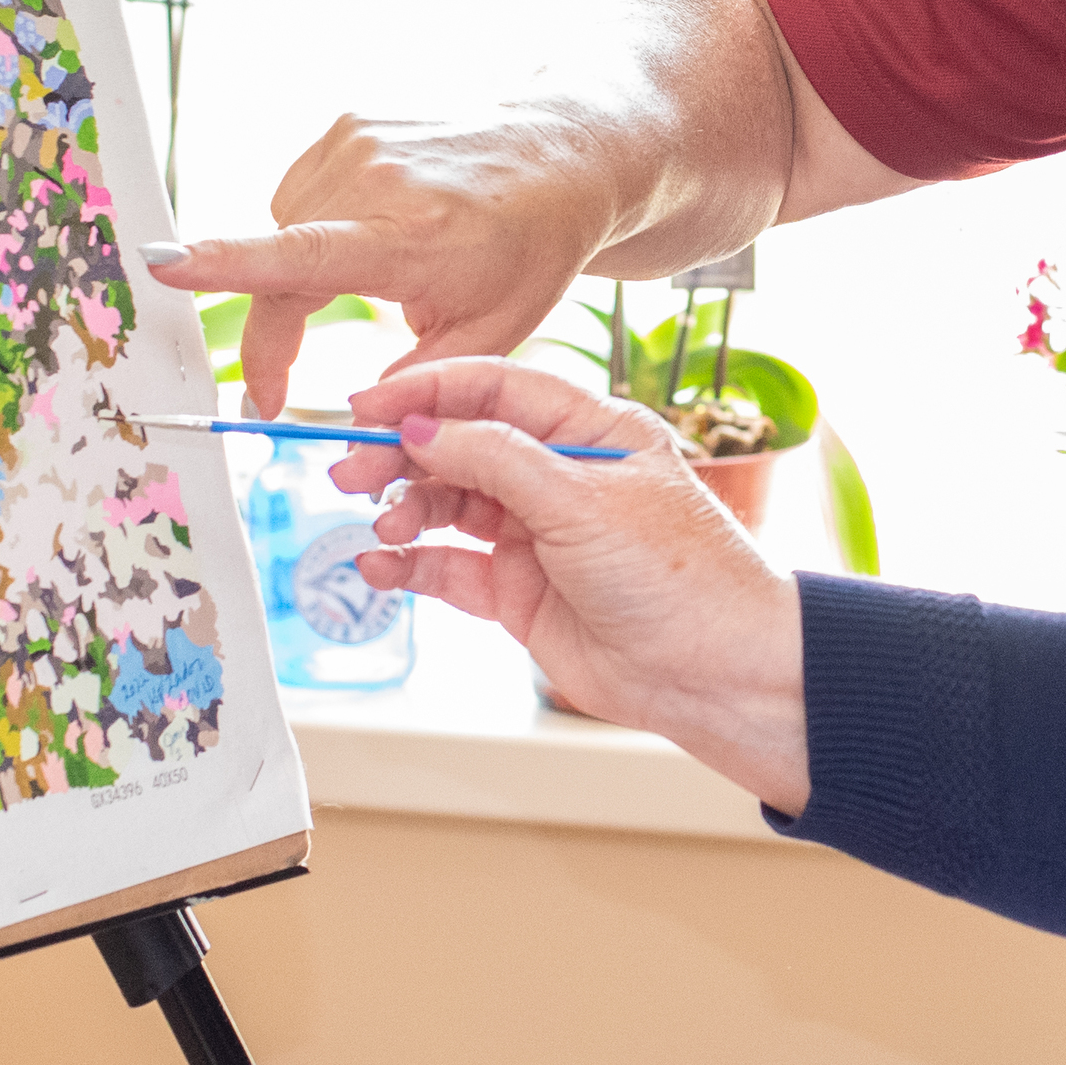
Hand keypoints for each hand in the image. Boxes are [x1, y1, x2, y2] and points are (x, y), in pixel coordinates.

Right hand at [159, 107, 620, 416]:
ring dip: (301, 275)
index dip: (226, 265)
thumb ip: (410, 390)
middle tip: (275, 391)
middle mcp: (374, 179)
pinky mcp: (348, 124)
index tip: (163, 268)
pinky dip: (317, 228)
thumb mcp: (488, 336)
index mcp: (408, 235)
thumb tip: (346, 443)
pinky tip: (375, 235)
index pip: (300, 255)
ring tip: (376, 281)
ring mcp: (357, 142)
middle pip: (280, 269)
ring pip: (284, 232)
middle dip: (273, 336)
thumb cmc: (531, 247)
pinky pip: (300, 196)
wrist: (563, 154)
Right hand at [332, 354, 814, 812]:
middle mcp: (560, 475)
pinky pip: (448, 567)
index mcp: (593, 429)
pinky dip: (410, 563)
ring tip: (380, 525)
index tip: (366, 406)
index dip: (427, 391)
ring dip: (405, 509)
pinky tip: (380, 565)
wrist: (714, 674)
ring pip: (448, 505)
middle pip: (461, 445)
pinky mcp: (519, 592)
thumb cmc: (678, 576)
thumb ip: (495, 459)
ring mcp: (537, 534)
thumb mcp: (582, 500)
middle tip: (351, 470)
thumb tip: (421, 426)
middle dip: (403, 453)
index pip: (495, 390)